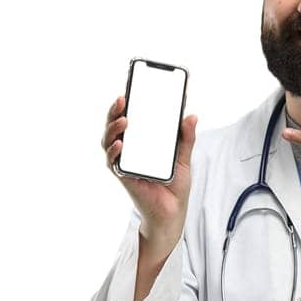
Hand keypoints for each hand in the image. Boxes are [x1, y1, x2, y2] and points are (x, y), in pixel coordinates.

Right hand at [101, 94, 196, 247]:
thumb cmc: (174, 185)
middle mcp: (129, 150)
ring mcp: (124, 162)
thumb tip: (191, 116)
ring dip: (112, 128)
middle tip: (123, 98)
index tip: (130, 88)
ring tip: (123, 119)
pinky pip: (113, 163)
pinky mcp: (124, 177)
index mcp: (142, 141)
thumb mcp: (184, 157)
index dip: (127, 103)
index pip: (131, 117)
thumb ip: (186, 138)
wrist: (173, 212)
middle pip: (115, 125)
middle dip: (115, 111)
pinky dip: (113, 153)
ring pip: (109, 141)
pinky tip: (120, 145)